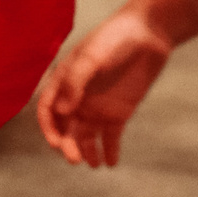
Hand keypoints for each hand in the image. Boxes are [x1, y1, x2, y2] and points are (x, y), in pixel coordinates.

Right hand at [34, 4, 181, 166]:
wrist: (149, 32)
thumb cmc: (115, 38)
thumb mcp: (92, 57)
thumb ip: (75, 82)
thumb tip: (61, 111)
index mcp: (64, 81)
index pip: (48, 110)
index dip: (49, 129)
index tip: (57, 144)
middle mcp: (78, 97)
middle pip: (66, 128)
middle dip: (68, 145)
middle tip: (75, 159)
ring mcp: (98, 106)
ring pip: (86, 136)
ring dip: (86, 152)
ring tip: (93, 163)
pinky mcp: (119, 112)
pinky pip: (111, 137)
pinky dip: (110, 151)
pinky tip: (110, 162)